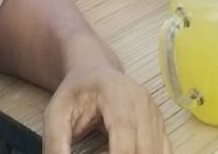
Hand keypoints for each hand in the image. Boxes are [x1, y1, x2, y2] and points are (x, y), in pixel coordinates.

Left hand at [43, 63, 170, 153]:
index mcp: (117, 92)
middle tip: (96, 152)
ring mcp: (155, 115)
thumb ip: (55, 142)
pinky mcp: (161, 128)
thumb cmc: (75, 93)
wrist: (94, 72)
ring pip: (153, 153)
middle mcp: (142, 101)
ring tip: (102, 151)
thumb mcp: (56, 113)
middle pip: (142, 149)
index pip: (124, 133)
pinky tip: (117, 153)